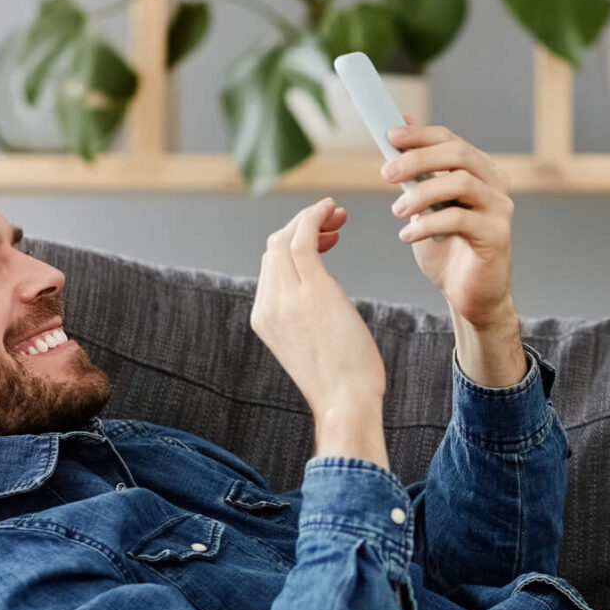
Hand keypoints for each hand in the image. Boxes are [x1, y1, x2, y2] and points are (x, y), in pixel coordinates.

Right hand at [250, 198, 388, 465]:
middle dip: (302, 225)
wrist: (346, 402)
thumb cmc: (341, 380)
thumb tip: (321, 303)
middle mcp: (267, 304)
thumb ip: (305, 318)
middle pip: (273, 246)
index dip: (293, 243)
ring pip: (285, 237)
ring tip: (338, 215)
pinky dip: (314, 216)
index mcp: (263, 317)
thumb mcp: (312, 345)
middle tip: (335, 221)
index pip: (270, 265)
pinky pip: (303, 238)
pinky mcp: (311, 290)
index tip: (325, 239)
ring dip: (310, 218)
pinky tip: (331, 208)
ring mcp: (285, 296)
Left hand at [382, 120, 516, 330]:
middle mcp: (496, 184)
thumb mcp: (425, 205)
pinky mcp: (498, 234)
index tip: (389, 136)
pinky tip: (408, 236)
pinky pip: (459, 219)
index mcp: (480, 171)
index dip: (420, 135)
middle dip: (418, 159)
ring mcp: (500, 208)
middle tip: (386, 173)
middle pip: (458, 155)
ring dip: (421, 193)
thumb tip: (400, 125)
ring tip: (396, 211)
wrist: (469, 295)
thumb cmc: (447, 249)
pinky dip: (427, 224)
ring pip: (461, 183)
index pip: (451, 140)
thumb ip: (417, 171)